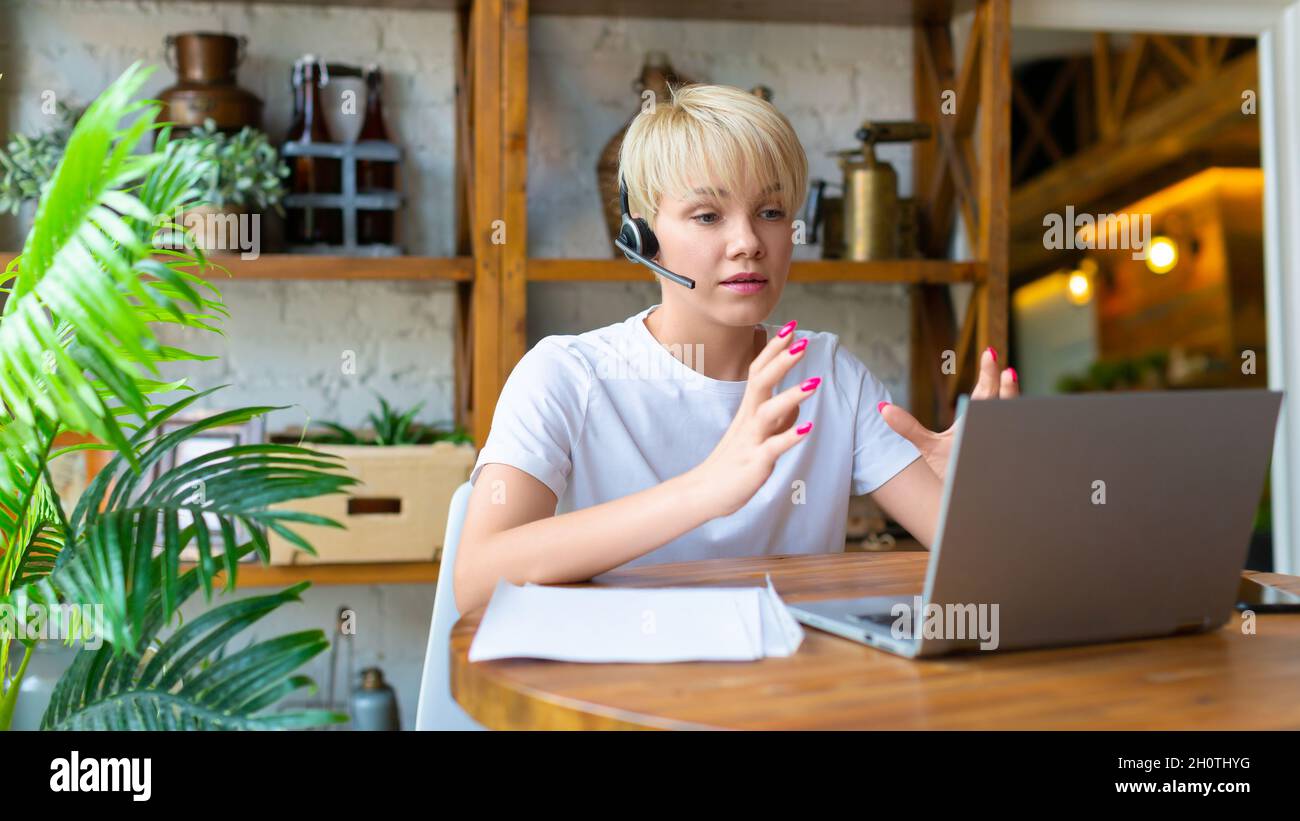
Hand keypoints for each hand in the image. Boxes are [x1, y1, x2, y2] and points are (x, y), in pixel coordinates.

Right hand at [691, 320, 819, 517]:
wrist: (705, 492)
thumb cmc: (732, 462)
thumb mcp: (757, 435)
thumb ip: (777, 420)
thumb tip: (796, 407)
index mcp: (749, 409)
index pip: (760, 371)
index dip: (775, 349)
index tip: (792, 327)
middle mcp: (748, 419)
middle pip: (761, 382)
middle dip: (782, 361)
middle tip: (802, 340)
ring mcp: (750, 440)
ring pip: (768, 412)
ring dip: (791, 396)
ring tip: (815, 383)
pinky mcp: (754, 463)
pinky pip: (773, 448)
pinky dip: (789, 437)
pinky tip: (808, 429)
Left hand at [878, 347, 1018, 482]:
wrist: (961, 502)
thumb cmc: (950, 470)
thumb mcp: (927, 446)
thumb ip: (907, 426)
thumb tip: (881, 408)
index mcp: (976, 419)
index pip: (985, 392)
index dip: (989, 374)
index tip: (989, 353)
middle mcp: (993, 429)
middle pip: (1001, 404)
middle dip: (1006, 388)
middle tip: (1007, 371)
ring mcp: (1003, 447)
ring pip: (1014, 425)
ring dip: (1015, 409)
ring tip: (1014, 390)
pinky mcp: (1007, 467)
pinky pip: (1018, 451)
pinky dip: (1022, 440)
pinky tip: (1023, 429)